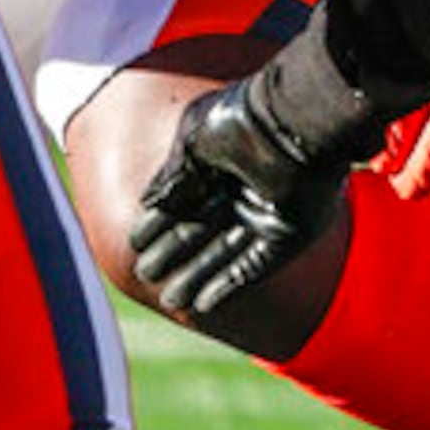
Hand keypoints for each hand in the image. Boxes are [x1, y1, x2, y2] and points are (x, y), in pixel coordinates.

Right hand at [129, 67, 358, 320]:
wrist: (294, 128)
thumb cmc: (242, 124)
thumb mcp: (194, 144)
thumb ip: (171, 178)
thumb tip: (148, 204)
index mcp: (226, 161)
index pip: (186, 201)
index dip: (159, 223)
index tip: (135, 244)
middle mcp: (247, 190)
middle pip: (203, 230)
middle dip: (174, 252)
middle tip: (145, 272)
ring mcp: (270, 214)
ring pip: (225, 254)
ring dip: (197, 277)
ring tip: (169, 299)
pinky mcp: (289, 237)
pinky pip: (255, 268)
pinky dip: (228, 286)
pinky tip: (203, 304)